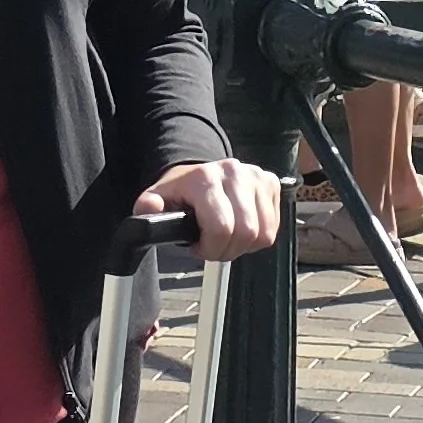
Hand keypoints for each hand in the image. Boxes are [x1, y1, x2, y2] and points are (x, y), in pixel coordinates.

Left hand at [138, 159, 281, 258]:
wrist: (201, 173)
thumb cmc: (182, 192)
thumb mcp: (158, 199)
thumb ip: (149, 207)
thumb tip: (149, 208)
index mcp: (205, 177)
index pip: (222, 227)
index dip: (210, 248)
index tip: (199, 246)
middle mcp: (234, 172)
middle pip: (246, 233)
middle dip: (227, 249)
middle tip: (213, 245)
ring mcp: (256, 175)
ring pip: (263, 233)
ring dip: (244, 245)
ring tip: (227, 237)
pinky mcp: (270, 183)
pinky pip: (273, 228)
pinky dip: (258, 237)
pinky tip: (241, 229)